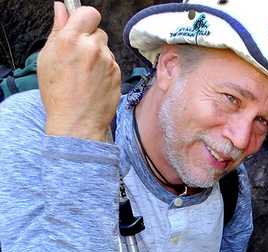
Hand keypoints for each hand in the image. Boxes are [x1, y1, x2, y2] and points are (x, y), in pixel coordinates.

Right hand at [38, 2, 120, 140]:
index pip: (88, 12)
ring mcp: (108, 62)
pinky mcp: (118, 74)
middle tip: (79, 56)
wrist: (77, 122)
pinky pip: (112, 64)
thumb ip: (58, 30)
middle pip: (98, 31)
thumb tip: (62, 9)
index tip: (80, 26)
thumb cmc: (58, 93)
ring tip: (85, 73)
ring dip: (98, 55)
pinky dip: (105, 69)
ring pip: (106, 48)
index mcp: (71, 40)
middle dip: (90, 39)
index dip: (84, 18)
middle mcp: (92, 48)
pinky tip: (94, 82)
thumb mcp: (48, 58)